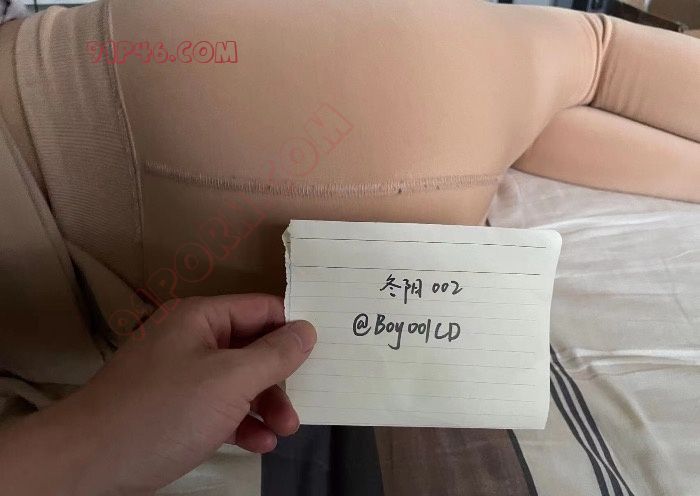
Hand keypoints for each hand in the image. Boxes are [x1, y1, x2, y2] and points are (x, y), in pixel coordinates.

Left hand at [0, 294, 315, 495]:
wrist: (87, 464)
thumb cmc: (163, 412)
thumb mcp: (229, 381)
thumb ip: (274, 354)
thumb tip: (308, 329)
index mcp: (201, 317)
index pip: (262, 310)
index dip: (293, 331)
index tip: (323, 358)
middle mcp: (191, 338)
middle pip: (252, 348)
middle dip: (279, 381)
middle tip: (296, 413)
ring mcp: (179, 374)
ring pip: (237, 381)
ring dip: (263, 406)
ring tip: (282, 433)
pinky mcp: (172, 407)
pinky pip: (216, 406)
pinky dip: (239, 422)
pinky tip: (257, 444)